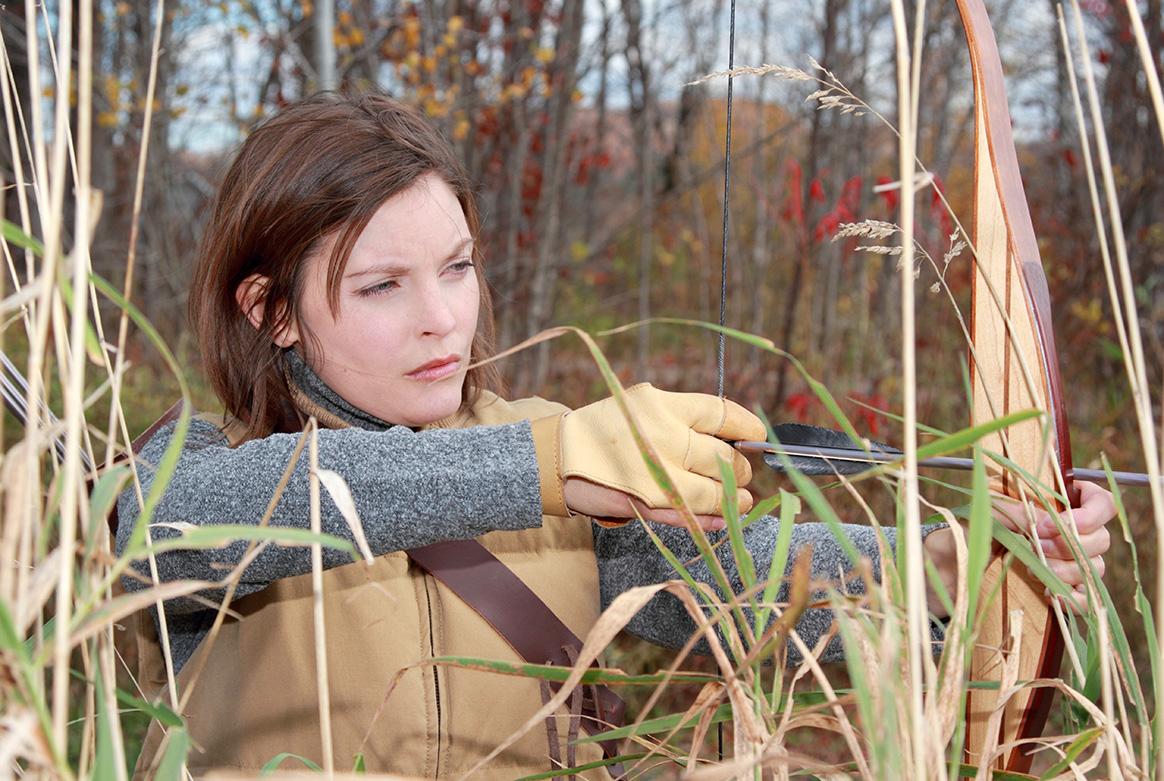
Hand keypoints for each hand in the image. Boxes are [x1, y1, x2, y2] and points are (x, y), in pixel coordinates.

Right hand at [543, 383, 765, 528]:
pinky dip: (714, 520)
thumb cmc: (604, 432)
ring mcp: (656, 472)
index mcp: (662, 405)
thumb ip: (682, 421)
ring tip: (740, 501)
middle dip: (741, 468)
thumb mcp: (641, 410)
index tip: (758, 435)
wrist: (553, 457)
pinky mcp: (646, 503)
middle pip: (723, 455)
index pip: (721, 412)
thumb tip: (732, 439)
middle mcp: (662, 436)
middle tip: (743, 473)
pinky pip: (691, 515)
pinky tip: (725, 520)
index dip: (747, 426)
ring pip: (713, 491)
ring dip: (734, 499)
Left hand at [925, 481, 1116, 617]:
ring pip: (1096, 568)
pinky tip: (1049, 595)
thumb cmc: (966, 529)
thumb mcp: (986, 513)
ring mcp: (1067, 561)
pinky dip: (1072, 598)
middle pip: (1101, 538)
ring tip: (1033, 570)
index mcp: (1056, 503)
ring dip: (1068, 570)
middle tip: (1034, 544)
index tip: (1046, 525)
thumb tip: (1044, 519)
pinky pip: (1085, 597)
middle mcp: (1067, 532)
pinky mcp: (1060, 589)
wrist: (948, 566)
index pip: (1101, 502)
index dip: (1087, 514)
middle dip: (1070, 544)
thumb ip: (1015, 511)